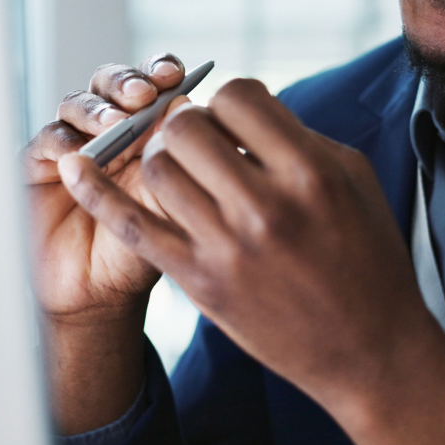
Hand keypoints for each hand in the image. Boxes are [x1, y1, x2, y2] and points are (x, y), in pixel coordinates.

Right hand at [24, 53, 187, 431]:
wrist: (105, 291)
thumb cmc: (154, 244)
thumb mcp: (179, 199)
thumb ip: (187, 158)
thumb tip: (195, 109)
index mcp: (152, 125)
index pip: (155, 81)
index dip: (162, 71)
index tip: (177, 76)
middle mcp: (113, 127)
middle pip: (114, 82)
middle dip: (129, 82)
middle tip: (144, 94)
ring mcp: (76, 143)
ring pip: (79, 103)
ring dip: (98, 109)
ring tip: (115, 124)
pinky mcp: (41, 166)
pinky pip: (45, 139)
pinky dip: (61, 140)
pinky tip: (76, 150)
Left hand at [58, 78, 444, 444]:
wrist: (369, 347)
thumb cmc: (369, 255)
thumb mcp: (352, 177)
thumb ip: (298, 136)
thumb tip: (245, 111)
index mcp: (310, 172)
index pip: (239, 97)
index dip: (233, 98)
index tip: (239, 118)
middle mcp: (266, 206)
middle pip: (187, 127)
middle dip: (191, 123)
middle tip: (206, 141)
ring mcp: (228, 248)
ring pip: (157, 169)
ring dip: (162, 156)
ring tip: (182, 167)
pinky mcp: (200, 284)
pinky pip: (133, 227)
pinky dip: (97, 193)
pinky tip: (75, 168)